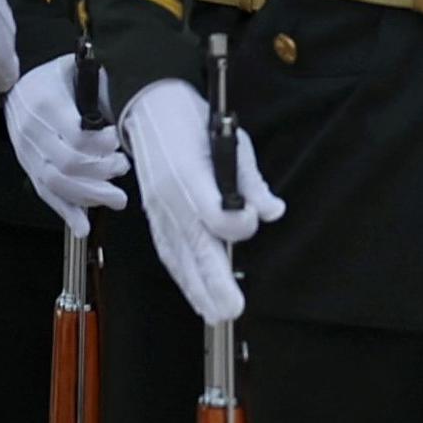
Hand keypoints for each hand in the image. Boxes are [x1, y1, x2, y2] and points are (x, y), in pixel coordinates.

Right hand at [3, 56, 127, 233]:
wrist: (13, 89)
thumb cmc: (50, 79)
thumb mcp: (72, 69)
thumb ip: (97, 86)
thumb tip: (125, 108)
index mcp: (46, 104)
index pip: (76, 136)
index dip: (101, 145)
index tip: (117, 140)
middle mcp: (33, 132)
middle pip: (69, 164)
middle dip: (102, 172)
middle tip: (123, 167)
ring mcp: (28, 154)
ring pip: (58, 184)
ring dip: (90, 195)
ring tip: (117, 198)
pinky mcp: (28, 169)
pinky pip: (46, 194)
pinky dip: (66, 212)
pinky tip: (83, 227)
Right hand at [120, 76, 282, 325]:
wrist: (150, 108)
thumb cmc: (194, 122)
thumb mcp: (232, 140)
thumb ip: (251, 181)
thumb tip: (272, 211)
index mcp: (189, 173)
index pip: (214, 213)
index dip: (237, 224)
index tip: (251, 222)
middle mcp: (170, 197)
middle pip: (193, 246)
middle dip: (212, 281)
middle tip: (231, 309)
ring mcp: (158, 210)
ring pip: (178, 257)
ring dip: (196, 288)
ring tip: (216, 314)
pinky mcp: (154, 216)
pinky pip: (167, 252)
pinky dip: (181, 276)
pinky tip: (195, 294)